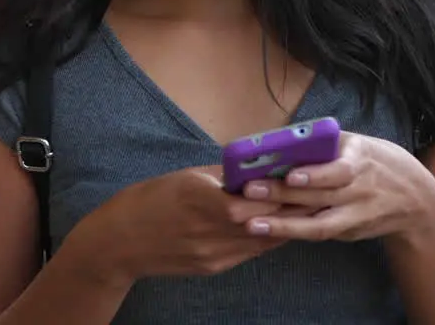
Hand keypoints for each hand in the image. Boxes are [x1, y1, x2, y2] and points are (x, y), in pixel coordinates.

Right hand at [80, 165, 316, 280]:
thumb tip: (253, 168)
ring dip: (283, 225)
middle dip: (290, 207)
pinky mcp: (213, 267)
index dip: (283, 189)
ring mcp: (214, 253)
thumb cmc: (148, 200)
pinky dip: (264, 238)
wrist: (120, 242)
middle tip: (313, 193)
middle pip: (266, 220)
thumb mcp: (183, 177)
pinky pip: (249, 252)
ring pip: (263, 239)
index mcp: (202, 198)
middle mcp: (211, 229)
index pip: (257, 198)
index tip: (301, 176)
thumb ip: (220, 176)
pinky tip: (274, 227)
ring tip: (302, 210)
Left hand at [239, 132, 434, 242]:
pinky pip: (320, 233)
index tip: (290, 175)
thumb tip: (278, 141)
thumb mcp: (357, 144)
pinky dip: (294, 232)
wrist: (417, 199)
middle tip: (250, 189)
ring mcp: (355, 216)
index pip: (340, 171)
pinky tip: (267, 230)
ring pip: (319, 224)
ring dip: (284, 224)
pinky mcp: (350, 232)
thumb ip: (324, 144)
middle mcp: (359, 191)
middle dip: (283, 195)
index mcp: (361, 161)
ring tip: (252, 223)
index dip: (316, 175)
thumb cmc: (374, 161)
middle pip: (320, 196)